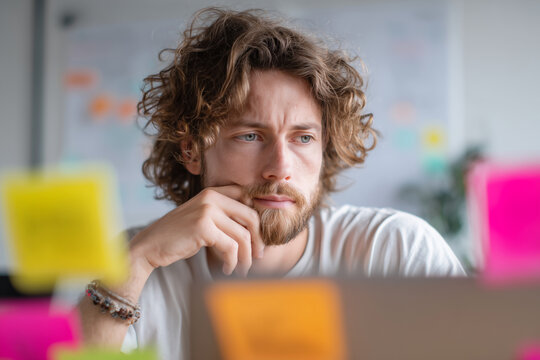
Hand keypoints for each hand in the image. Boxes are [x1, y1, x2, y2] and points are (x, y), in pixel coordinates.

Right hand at [129, 185, 263, 276]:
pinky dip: (232, 262)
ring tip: (242, 269)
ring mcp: (207, 211)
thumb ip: (224, 216)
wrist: (149, 246)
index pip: (247, 197)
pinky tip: (227, 269)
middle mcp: (211, 197)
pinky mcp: (203, 228)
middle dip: (257, 240)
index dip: (257, 218)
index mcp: (212, 192)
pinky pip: (231, 247)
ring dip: (246, 257)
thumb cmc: (178, 236)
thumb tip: (256, 228)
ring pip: (242, 235)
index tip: (258, 238)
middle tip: (258, 256)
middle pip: (251, 217)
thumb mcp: (202, 219)